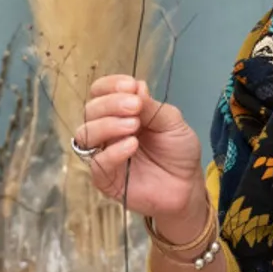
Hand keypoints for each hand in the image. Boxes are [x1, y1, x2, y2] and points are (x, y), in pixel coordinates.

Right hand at [77, 75, 205, 229]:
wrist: (187, 186)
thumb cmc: (178, 151)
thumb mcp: (171, 122)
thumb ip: (151, 106)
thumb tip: (135, 86)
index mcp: (119, 112)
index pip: (100, 92)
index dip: (110, 86)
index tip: (130, 85)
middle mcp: (106, 131)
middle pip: (90, 110)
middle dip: (110, 104)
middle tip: (135, 106)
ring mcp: (103, 154)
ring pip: (85, 135)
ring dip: (107, 125)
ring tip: (134, 125)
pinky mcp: (105, 179)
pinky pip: (98, 163)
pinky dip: (113, 151)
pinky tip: (132, 145)